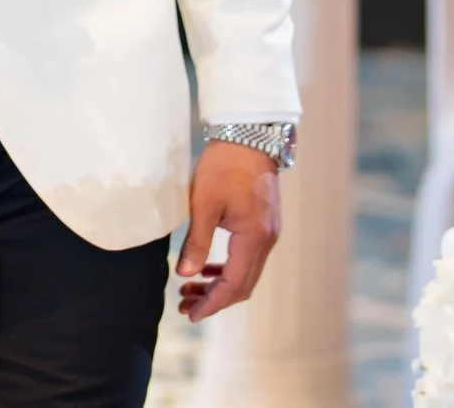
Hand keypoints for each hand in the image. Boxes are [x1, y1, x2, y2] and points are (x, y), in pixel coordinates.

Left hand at [177, 140, 283, 321]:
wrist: (249, 138)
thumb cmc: (224, 166)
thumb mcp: (204, 204)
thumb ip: (196, 242)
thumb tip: (184, 274)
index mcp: (254, 238)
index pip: (234, 284)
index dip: (212, 303)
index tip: (191, 314)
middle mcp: (267, 241)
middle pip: (243, 285)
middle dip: (214, 300)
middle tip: (185, 307)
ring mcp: (268, 234)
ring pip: (246, 273)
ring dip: (220, 285)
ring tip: (189, 289)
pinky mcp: (264, 225)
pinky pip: (248, 258)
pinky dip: (228, 269)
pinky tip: (207, 269)